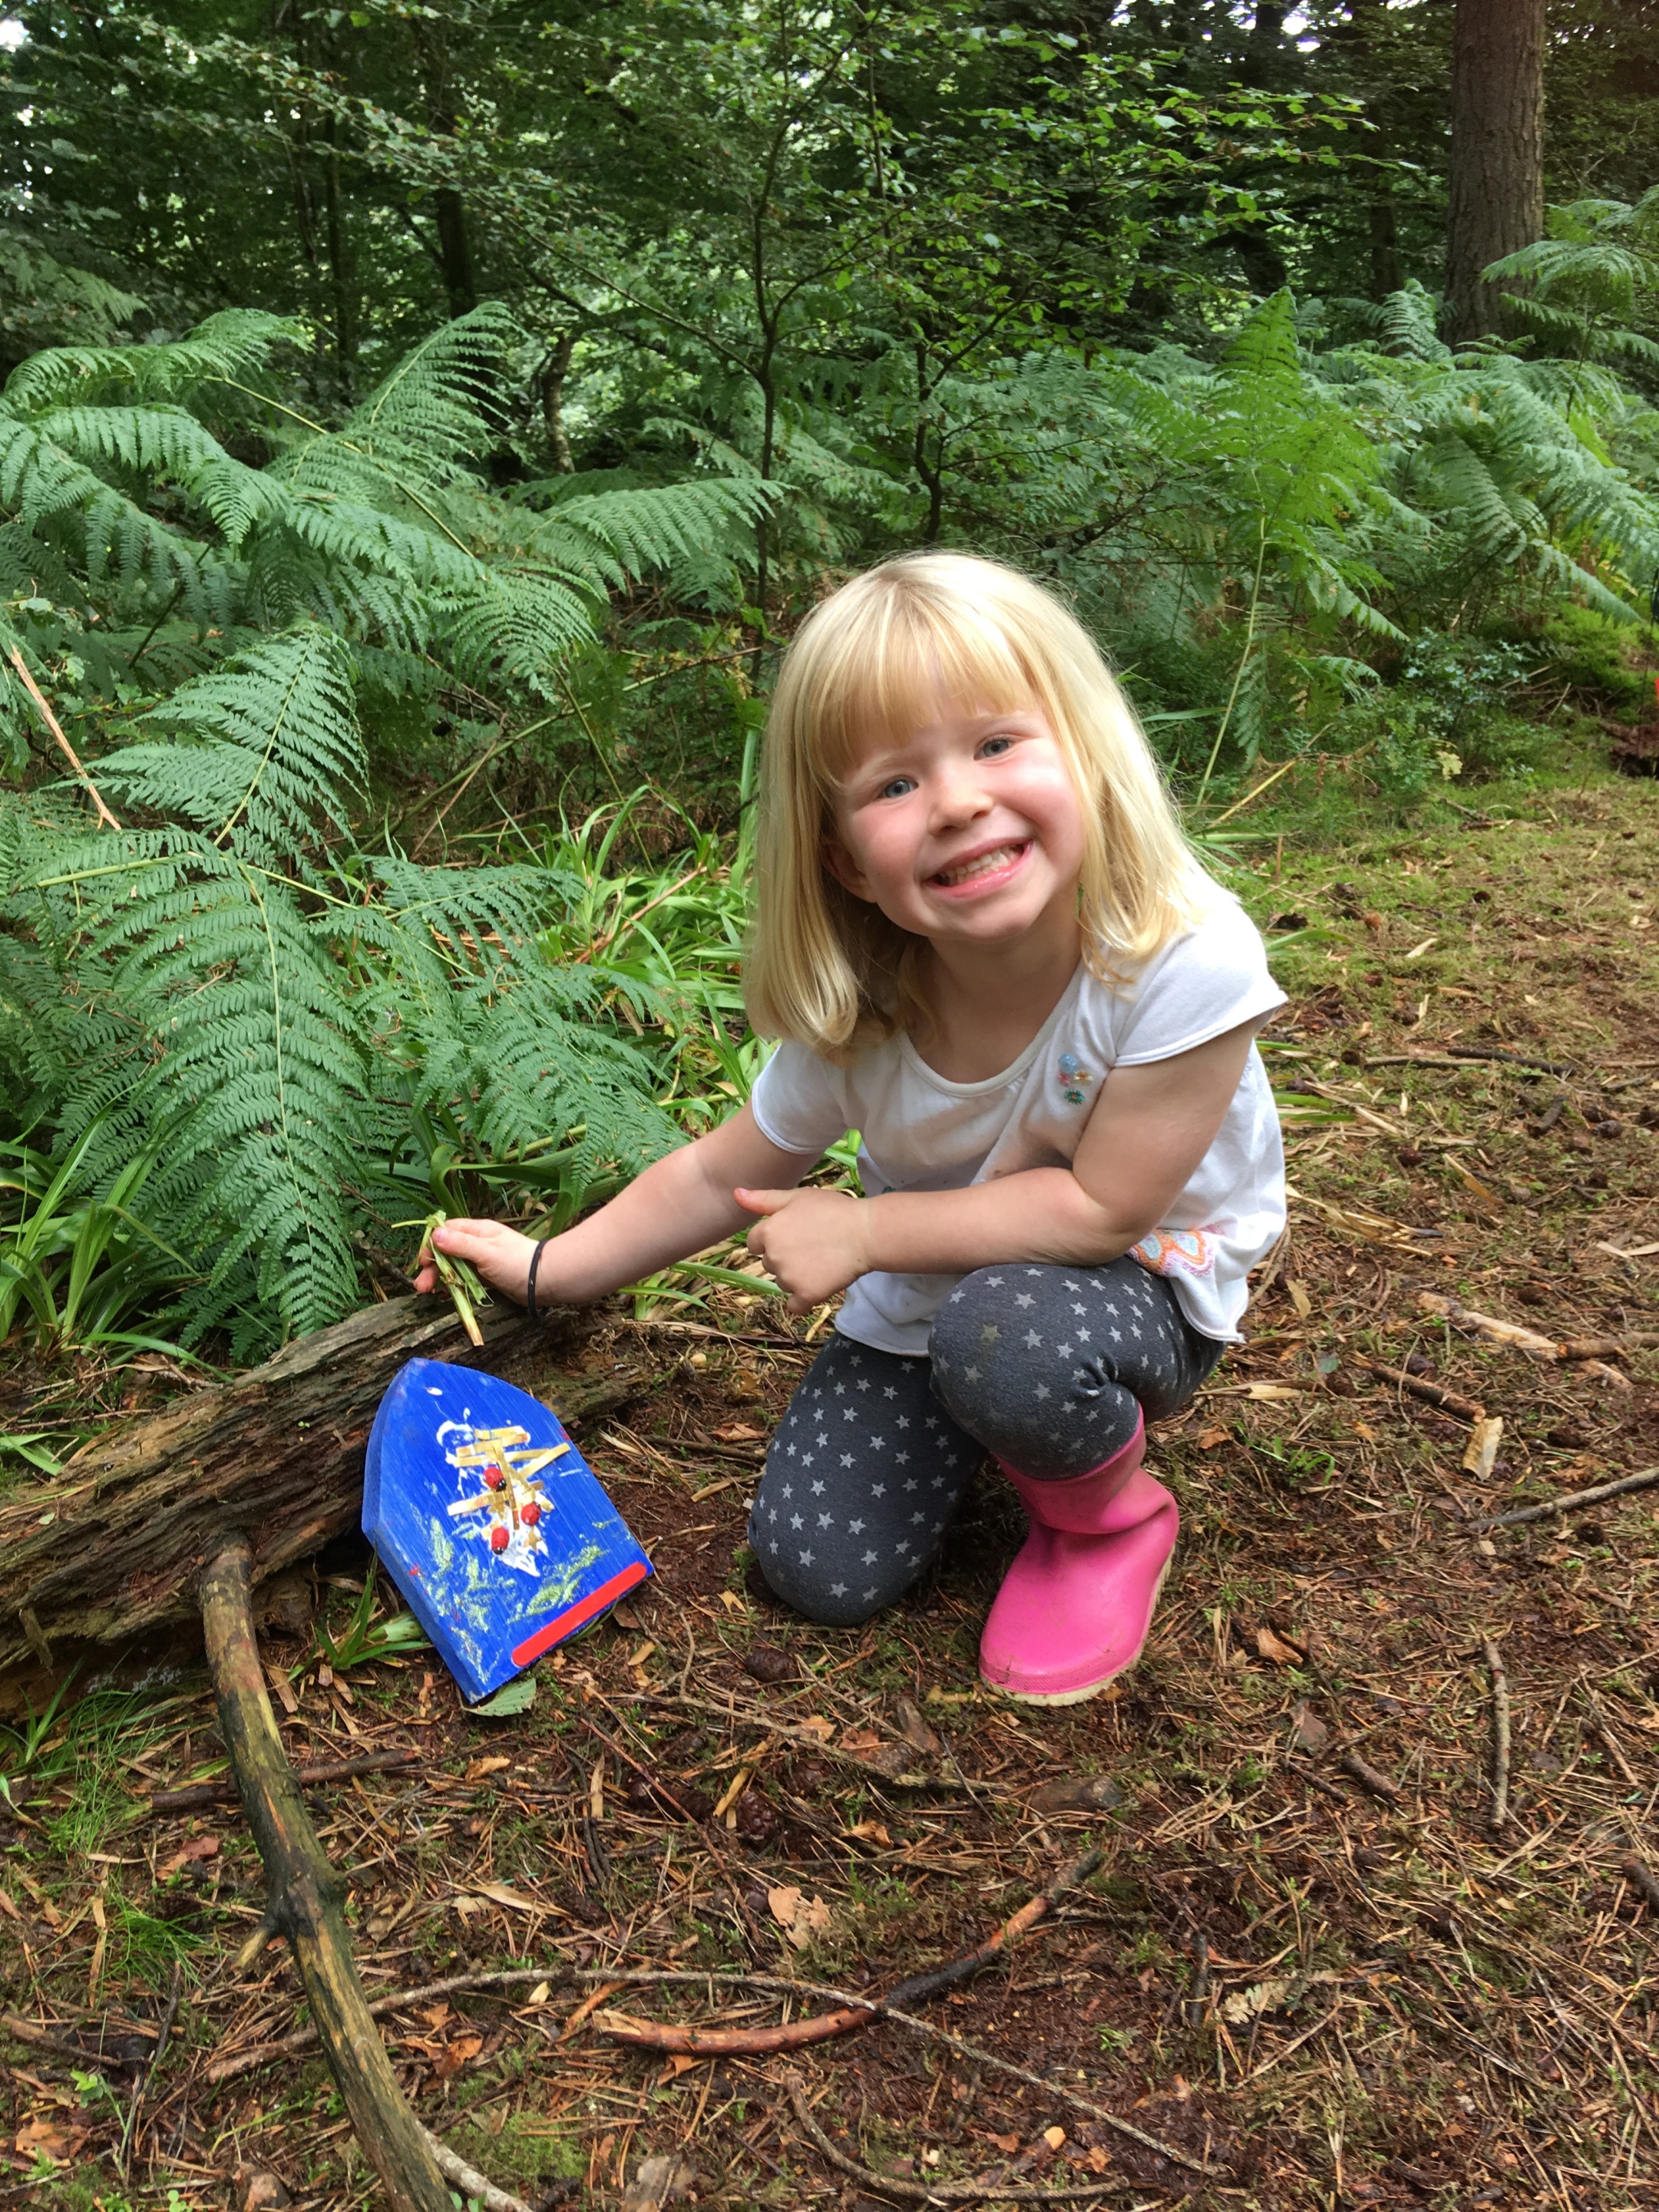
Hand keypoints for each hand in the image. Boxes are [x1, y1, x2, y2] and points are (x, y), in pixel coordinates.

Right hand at [412, 1219, 542, 1305]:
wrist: (544, 1281)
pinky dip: (453, 1284)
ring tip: (429, 1292)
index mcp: (477, 1230)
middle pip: (446, 1250)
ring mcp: (481, 1259)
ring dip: (440, 1277)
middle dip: (432, 1266)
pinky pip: (464, 1277)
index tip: (423, 1261)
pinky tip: (445, 1293)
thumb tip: (435, 1234)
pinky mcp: (486, 1275)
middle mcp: (477, 1242)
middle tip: (421, 1286)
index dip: (432, 1245)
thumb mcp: (486, 1252)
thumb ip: (460, 1245)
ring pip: (454, 1265)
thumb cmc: (516, 1262)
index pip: (446, 1231)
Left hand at [736, 1186, 874, 1314]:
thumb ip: (763, 1200)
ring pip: (782, 1283)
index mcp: (768, 1232)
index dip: (773, 1239)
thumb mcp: (798, 1196)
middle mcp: (773, 1256)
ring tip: (821, 1261)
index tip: (795, 1235)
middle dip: (785, 1257)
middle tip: (813, 1246)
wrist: (866, 1233)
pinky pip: (795, 1306)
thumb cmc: (833, 1210)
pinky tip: (820, 1284)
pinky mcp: (806, 1295)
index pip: (754, 1244)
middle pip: (769, 1264)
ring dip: (796, 1277)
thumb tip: (735, 1194)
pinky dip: (804, 1299)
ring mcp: (789, 1278)